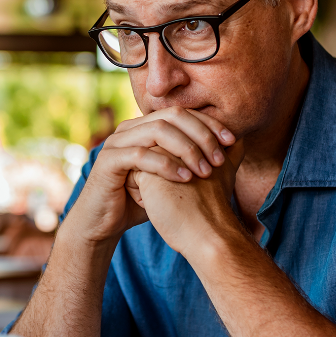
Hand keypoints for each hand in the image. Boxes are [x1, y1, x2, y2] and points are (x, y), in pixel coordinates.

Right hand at [65, 106, 235, 245]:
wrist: (103, 223)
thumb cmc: (139, 200)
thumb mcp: (171, 178)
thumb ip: (192, 161)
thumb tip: (232, 150)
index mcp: (144, 127)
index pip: (182, 113)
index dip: (208, 123)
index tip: (232, 141)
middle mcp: (130, 128)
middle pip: (172, 115)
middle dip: (201, 134)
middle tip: (220, 157)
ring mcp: (117, 142)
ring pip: (158, 131)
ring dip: (187, 148)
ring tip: (205, 170)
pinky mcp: (108, 161)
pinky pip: (140, 155)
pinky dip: (166, 165)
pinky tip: (185, 179)